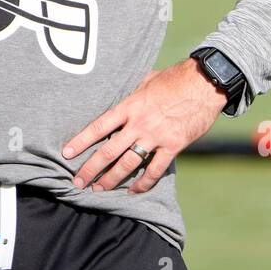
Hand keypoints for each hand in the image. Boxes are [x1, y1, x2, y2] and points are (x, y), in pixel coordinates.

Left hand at [63, 59, 226, 194]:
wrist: (204, 83)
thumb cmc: (174, 78)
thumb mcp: (146, 80)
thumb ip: (131, 91)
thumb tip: (119, 92)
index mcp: (129, 106)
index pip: (99, 126)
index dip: (81, 141)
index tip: (66, 153)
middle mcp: (139, 123)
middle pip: (108, 151)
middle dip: (90, 168)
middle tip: (77, 181)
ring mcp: (156, 136)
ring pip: (128, 164)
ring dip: (111, 179)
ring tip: (99, 189)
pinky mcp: (173, 146)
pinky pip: (155, 170)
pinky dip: (143, 183)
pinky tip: (133, 191)